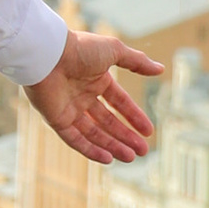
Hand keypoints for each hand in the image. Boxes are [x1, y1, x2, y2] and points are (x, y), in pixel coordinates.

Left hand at [26, 31, 161, 166]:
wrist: (48, 54)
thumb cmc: (80, 48)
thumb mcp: (115, 51)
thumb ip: (137, 61)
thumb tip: (160, 69)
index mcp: (96, 79)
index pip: (119, 103)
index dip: (134, 117)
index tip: (148, 132)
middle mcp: (82, 95)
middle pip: (108, 122)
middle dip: (126, 137)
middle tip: (143, 152)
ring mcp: (69, 108)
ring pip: (93, 133)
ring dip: (112, 146)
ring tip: (130, 158)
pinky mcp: (55, 119)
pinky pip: (74, 139)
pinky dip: (90, 150)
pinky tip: (108, 159)